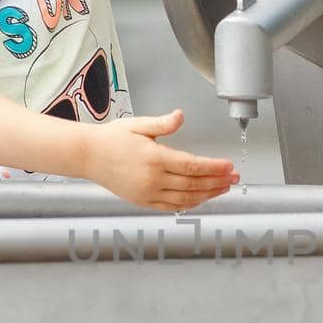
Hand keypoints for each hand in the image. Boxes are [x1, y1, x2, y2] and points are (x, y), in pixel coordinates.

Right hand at [81, 108, 238, 211]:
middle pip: (194, 184)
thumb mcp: (138, 124)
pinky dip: (190, 204)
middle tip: (234, 178)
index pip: (193, 166)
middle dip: (218, 181)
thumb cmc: (111, 138)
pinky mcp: (143, 202)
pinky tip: (202, 198)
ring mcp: (148, 193)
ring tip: (224, 188)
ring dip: (208, 195)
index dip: (214, 168)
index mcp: (154, 158)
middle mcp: (152, 179)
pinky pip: (172, 207)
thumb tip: (180, 116)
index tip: (229, 166)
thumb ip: (162, 123)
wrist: (87, 156)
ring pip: (186, 198)